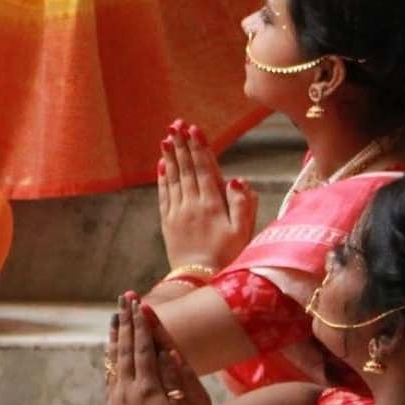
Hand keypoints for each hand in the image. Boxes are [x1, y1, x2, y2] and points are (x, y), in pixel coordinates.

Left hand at [107, 295, 217, 404]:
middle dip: (126, 320)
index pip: (143, 347)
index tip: (139, 302)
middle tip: (124, 297)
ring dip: (115, 334)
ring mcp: (118, 398)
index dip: (142, 323)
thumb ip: (178, 378)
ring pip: (114, 358)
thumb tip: (168, 349)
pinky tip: (111, 348)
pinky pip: (111, 373)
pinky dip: (111, 355)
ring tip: (114, 315)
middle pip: (125, 347)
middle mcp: (128, 389)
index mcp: (148, 387)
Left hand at [159, 120, 257, 273]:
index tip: (193, 129)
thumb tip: (238, 178)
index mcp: (212, 204)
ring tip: (167, 137)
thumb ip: (243, 205)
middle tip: (177, 124)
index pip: (205, 169)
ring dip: (170, 156)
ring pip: (173, 178)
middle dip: (182, 145)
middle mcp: (193, 203)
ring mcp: (178, 212)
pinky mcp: (168, 222)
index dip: (199, 147)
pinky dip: (162, 178)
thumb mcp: (242, 233)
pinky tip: (161, 165)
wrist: (199, 280)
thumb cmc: (227, 257)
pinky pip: (164, 194)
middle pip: (187, 168)